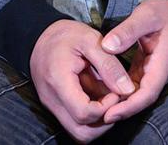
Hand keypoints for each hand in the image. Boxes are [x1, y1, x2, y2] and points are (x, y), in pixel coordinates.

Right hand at [30, 19, 134, 142]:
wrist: (41, 35)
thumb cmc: (65, 35)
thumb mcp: (90, 40)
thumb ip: (109, 65)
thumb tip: (127, 90)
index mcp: (59, 81)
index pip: (84, 113)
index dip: (106, 107)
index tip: (117, 90)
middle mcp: (52, 100)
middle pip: (82, 133)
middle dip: (105, 121)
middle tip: (115, 99)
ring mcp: (52, 106)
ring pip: (79, 132)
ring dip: (99, 120)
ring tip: (108, 96)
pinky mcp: (56, 107)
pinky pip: (75, 121)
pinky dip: (91, 115)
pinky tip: (98, 94)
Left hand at [100, 0, 167, 123]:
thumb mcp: (147, 14)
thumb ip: (127, 30)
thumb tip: (106, 46)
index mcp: (163, 63)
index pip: (148, 93)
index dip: (129, 107)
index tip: (109, 114)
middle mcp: (161, 73)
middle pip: (142, 98)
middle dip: (122, 109)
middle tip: (98, 115)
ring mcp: (157, 73)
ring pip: (139, 92)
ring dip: (122, 100)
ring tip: (99, 105)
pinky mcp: (151, 69)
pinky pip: (137, 83)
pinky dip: (124, 88)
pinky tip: (108, 89)